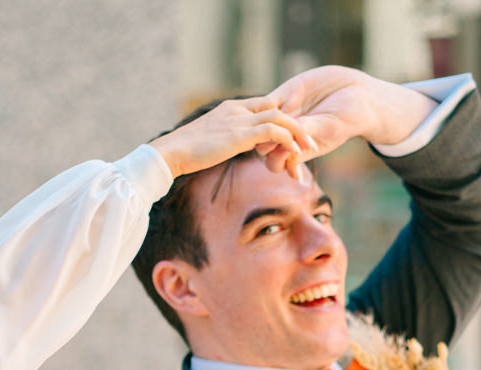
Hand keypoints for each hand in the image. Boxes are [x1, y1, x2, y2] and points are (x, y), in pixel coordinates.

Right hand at [149, 97, 315, 179]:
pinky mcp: (240, 134)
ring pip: (281, 117)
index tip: (293, 133)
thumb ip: (222, 140)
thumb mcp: (207, 142)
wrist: (170, 153)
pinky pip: (274, 131)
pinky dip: (289, 140)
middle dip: (296, 122)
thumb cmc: (183, 153)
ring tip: (310, 147)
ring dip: (298, 132)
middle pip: (276, 106)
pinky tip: (296, 153)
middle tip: (309, 139)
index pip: (263, 105)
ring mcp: (239, 119)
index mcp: (229, 108)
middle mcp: (237, 109)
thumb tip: (223, 149)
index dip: (280, 117)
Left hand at [264, 66, 435, 156]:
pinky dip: (267, 105)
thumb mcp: (331, 125)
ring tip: (288, 113)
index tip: (294, 148)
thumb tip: (289, 136)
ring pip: (259, 127)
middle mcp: (288, 137)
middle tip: (287, 129)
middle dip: (269, 142)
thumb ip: (310, 130)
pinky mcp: (282, 97)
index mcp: (299, 151)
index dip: (277, 158)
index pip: (275, 163)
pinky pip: (263, 105)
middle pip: (261, 148)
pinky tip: (285, 101)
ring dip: (267, 122)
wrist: (354, 91)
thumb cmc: (348, 116)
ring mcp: (283, 118)